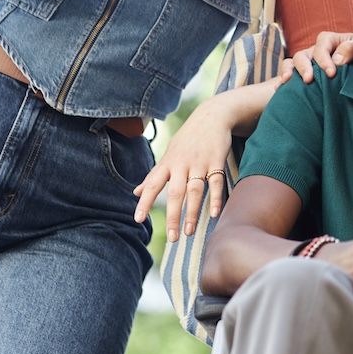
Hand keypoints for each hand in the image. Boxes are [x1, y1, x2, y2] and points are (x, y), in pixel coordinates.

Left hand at [133, 91, 247, 240]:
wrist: (212, 116)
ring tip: (189, 233)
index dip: (145, 201)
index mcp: (168, 163)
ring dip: (192, 213)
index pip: (153, 184)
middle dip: (172, 216)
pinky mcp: (216, 161)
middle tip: (171, 238)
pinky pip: (216, 182)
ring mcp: (199, 162)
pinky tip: (214, 214)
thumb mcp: (169, 154)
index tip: (138, 219)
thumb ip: (154, 175)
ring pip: (194, 191)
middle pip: (175, 193)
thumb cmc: (188, 139)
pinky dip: (215, 198)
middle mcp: (182, 164)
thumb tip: (135, 192)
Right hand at [282, 31, 352, 82]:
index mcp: (328, 40)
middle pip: (302, 55)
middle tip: (309, 80)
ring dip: (288, 72)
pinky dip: (283, 82)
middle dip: (304, 67)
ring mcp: (309, 63)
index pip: (321, 48)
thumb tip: (336, 60)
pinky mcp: (308, 76)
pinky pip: (291, 76)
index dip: (324, 60)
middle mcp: (315, 50)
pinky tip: (279, 89)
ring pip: (292, 64)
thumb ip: (352, 48)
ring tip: (286, 82)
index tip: (331, 74)